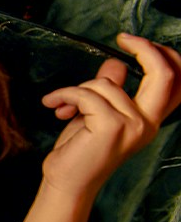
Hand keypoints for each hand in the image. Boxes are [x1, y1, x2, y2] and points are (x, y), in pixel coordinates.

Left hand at [40, 35, 180, 198]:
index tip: (134, 42)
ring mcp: (133, 125)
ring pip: (105, 83)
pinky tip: (53, 105)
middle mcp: (148, 123)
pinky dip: (64, 95)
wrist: (66, 182)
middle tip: (124, 39)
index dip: (163, 55)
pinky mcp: (111, 126)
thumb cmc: (80, 149)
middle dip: (145, 48)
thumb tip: (116, 61)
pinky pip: (85, 94)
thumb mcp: (97, 112)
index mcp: (150, 119)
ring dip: (76, 89)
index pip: (175, 81)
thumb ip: (111, 88)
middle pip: (164, 74)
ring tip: (61, 106)